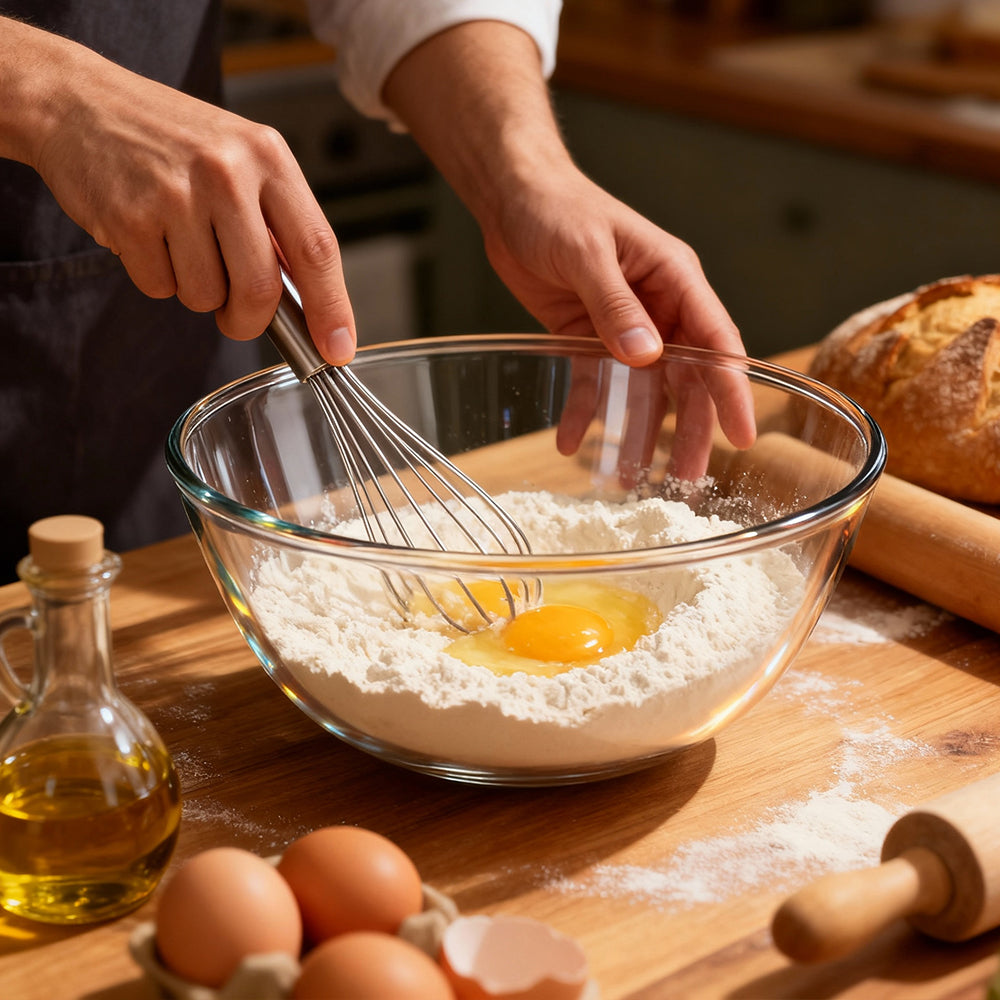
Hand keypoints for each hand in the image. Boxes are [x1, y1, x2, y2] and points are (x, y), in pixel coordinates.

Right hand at [4, 20, 354, 363]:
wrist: (80, 102)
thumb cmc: (173, 141)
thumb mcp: (241, 159)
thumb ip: (277, 223)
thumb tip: (311, 306)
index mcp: (269, 157)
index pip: (317, 248)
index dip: (332, 308)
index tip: (339, 348)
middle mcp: (228, 172)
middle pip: (261, 289)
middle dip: (250, 321)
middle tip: (238, 318)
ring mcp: (177, 195)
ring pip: (207, 296)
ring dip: (198, 294)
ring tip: (181, 246)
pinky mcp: (130, 218)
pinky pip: (161, 288)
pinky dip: (158, 278)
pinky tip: (149, 237)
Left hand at [380, 21, 754, 478]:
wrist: (512, 198)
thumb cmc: (556, 208)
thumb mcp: (586, 254)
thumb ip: (615, 306)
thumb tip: (647, 357)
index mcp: (674, 279)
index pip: (716, 341)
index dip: (731, 390)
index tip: (743, 436)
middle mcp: (658, 308)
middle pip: (684, 378)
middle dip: (688, 430)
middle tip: (687, 481)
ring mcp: (624, 326)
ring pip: (642, 390)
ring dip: (639, 432)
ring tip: (633, 477)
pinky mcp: (587, 337)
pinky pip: (593, 383)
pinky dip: (585, 412)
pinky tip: (570, 442)